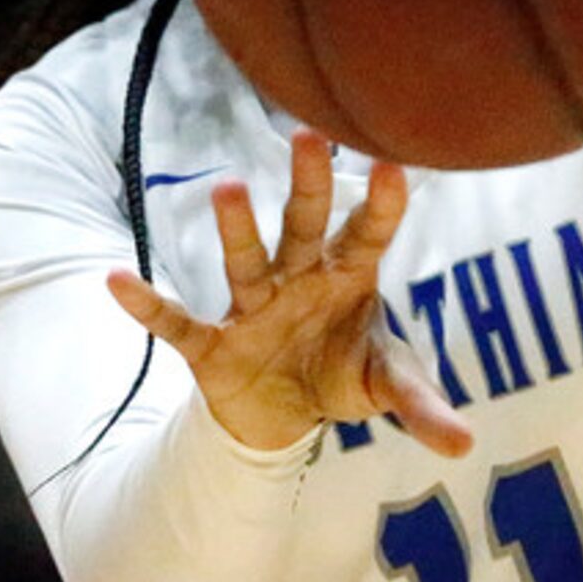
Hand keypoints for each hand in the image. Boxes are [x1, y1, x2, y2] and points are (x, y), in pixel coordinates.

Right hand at [104, 128, 472, 455]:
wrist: (286, 415)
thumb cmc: (342, 374)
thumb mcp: (386, 387)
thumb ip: (421, 407)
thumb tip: (466, 445)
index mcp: (347, 277)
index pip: (369, 234)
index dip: (383, 205)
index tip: (395, 166)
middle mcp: (299, 279)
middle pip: (304, 226)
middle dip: (307, 187)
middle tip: (309, 136)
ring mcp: (253, 307)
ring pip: (245, 261)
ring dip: (237, 228)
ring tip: (229, 188)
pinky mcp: (214, 344)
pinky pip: (177, 323)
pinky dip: (148, 307)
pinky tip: (116, 281)